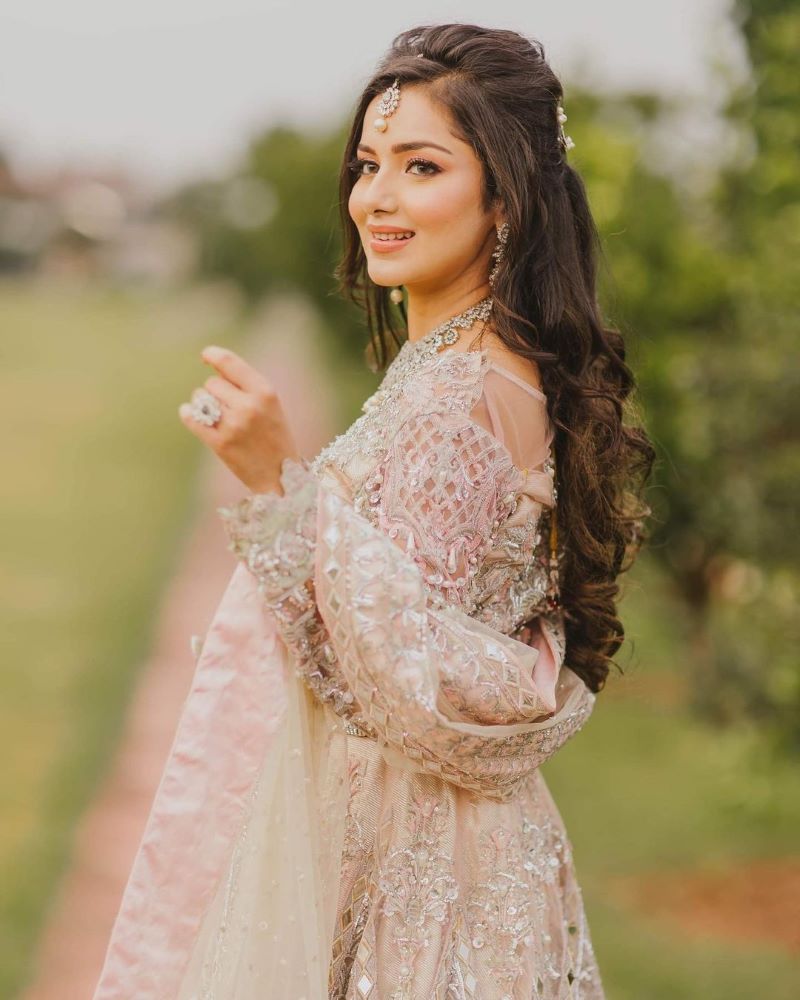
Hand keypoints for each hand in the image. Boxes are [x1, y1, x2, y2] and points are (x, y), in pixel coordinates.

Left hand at [178, 345, 299, 494]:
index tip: (205, 356)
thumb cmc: (275, 437)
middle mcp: (249, 406)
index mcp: (266, 392)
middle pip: (212, 383)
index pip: (229, 363)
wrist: (280, 477)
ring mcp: (233, 425)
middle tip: (226, 407)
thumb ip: (246, 386)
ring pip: (200, 399)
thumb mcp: (271, 406)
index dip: (212, 355)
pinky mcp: (220, 443)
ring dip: (203, 404)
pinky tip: (194, 417)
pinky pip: (191, 418)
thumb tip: (213, 366)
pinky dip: (189, 414)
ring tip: (217, 417)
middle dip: (214, 392)